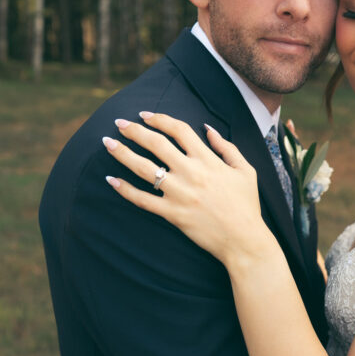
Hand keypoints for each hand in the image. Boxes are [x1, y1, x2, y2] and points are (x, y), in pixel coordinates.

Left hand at [103, 112, 275, 269]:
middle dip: (134, 130)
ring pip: (144, 168)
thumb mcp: (245, 170)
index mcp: (208, 160)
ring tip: (107, 142)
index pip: (179, 130)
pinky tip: (110, 180)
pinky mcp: (172, 214)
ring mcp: (180, 194)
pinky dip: (125, 190)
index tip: (145, 115)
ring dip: (122, 153)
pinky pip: (142, 200)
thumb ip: (226, 148)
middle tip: (118, 122)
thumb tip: (207, 129)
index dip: (159, 119)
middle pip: (156, 144)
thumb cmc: (246, 205)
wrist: (244, 240)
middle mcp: (191, 173)